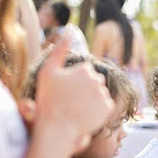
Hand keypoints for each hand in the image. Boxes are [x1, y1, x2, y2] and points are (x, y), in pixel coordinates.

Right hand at [34, 36, 114, 152]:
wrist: (56, 127)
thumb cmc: (48, 99)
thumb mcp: (48, 71)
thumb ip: (59, 49)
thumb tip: (69, 30)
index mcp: (85, 69)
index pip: (85, 73)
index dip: (74, 82)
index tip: (65, 92)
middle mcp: (97, 79)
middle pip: (94, 82)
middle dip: (85, 89)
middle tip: (71, 101)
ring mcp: (104, 94)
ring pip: (99, 94)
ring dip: (91, 100)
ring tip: (77, 109)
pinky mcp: (108, 108)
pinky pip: (105, 106)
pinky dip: (97, 111)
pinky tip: (85, 115)